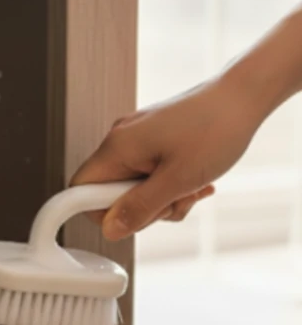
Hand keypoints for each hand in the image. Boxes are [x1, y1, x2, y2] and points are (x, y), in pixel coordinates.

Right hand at [70, 76, 262, 240]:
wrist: (244, 95)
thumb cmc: (217, 129)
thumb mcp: (178, 180)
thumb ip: (140, 208)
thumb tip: (111, 229)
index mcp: (118, 147)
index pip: (80, 190)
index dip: (98, 212)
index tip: (129, 219)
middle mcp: (120, 139)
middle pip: (109, 192)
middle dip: (141, 207)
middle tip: (174, 201)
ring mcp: (136, 137)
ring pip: (132, 185)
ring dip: (160, 198)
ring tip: (191, 188)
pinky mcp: (152, 137)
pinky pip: (147, 172)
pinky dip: (168, 183)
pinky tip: (194, 179)